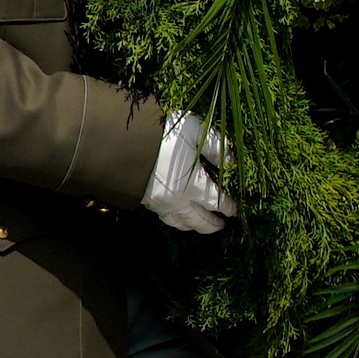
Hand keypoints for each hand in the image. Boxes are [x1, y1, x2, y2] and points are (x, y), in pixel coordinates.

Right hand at [143, 110, 236, 231]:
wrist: (122, 142)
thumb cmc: (162, 134)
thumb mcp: (195, 130)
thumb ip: (216, 146)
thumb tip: (231, 162)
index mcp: (195, 184)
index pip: (217, 201)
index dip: (229, 207)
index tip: (236, 210)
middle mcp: (180, 200)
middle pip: (201, 220)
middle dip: (213, 224)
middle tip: (222, 225)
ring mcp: (161, 203)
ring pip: (182, 224)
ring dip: (195, 227)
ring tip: (202, 227)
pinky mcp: (147, 202)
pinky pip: (165, 218)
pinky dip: (176, 223)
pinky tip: (178, 219)